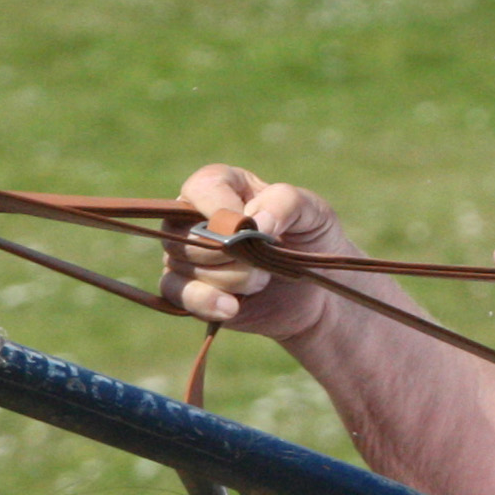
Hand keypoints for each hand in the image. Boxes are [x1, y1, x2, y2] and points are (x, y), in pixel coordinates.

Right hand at [165, 165, 347, 339]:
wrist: (317, 292)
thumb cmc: (311, 240)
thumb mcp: (312, 212)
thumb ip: (284, 202)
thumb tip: (252, 222)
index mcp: (224, 187)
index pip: (202, 187)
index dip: (220, 208)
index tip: (248, 226)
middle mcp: (196, 218)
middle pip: (186, 231)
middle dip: (229, 251)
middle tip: (263, 258)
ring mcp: (188, 255)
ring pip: (185, 264)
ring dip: (231, 278)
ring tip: (262, 279)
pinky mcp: (190, 290)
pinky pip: (177, 293)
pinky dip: (206, 301)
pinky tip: (233, 307)